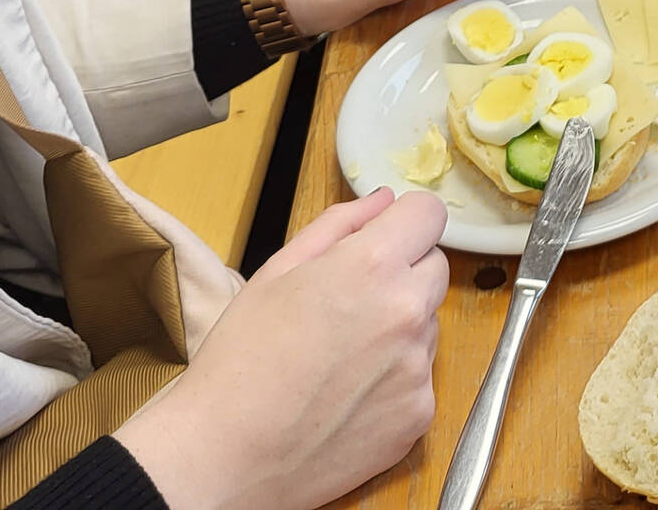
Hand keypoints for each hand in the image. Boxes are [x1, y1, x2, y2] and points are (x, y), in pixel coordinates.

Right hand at [116, 187, 448, 509]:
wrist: (223, 457)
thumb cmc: (240, 360)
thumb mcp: (278, 270)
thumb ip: (341, 223)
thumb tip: (385, 200)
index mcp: (373, 265)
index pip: (430, 213)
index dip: (406, 223)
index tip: (385, 240)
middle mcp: (407, 311)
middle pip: (434, 266)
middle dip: (403, 273)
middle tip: (351, 304)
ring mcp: (418, 367)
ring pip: (428, 322)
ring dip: (401, 327)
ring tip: (341, 356)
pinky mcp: (419, 414)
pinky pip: (421, 376)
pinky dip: (395, 380)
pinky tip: (348, 395)